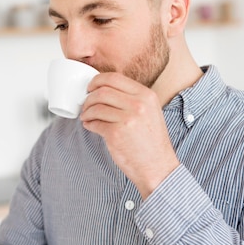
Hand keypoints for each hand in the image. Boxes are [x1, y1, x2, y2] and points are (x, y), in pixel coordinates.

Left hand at [80, 72, 179, 198]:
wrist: (157, 167)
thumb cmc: (151, 141)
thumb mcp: (150, 112)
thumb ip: (133, 99)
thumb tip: (104, 90)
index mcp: (146, 95)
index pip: (114, 77)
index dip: (97, 80)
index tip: (90, 87)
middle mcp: (138, 105)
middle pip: (102, 91)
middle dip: (89, 97)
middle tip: (85, 104)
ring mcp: (127, 119)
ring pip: (96, 107)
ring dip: (86, 112)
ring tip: (86, 117)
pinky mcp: (116, 134)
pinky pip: (94, 123)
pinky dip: (88, 124)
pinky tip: (90, 126)